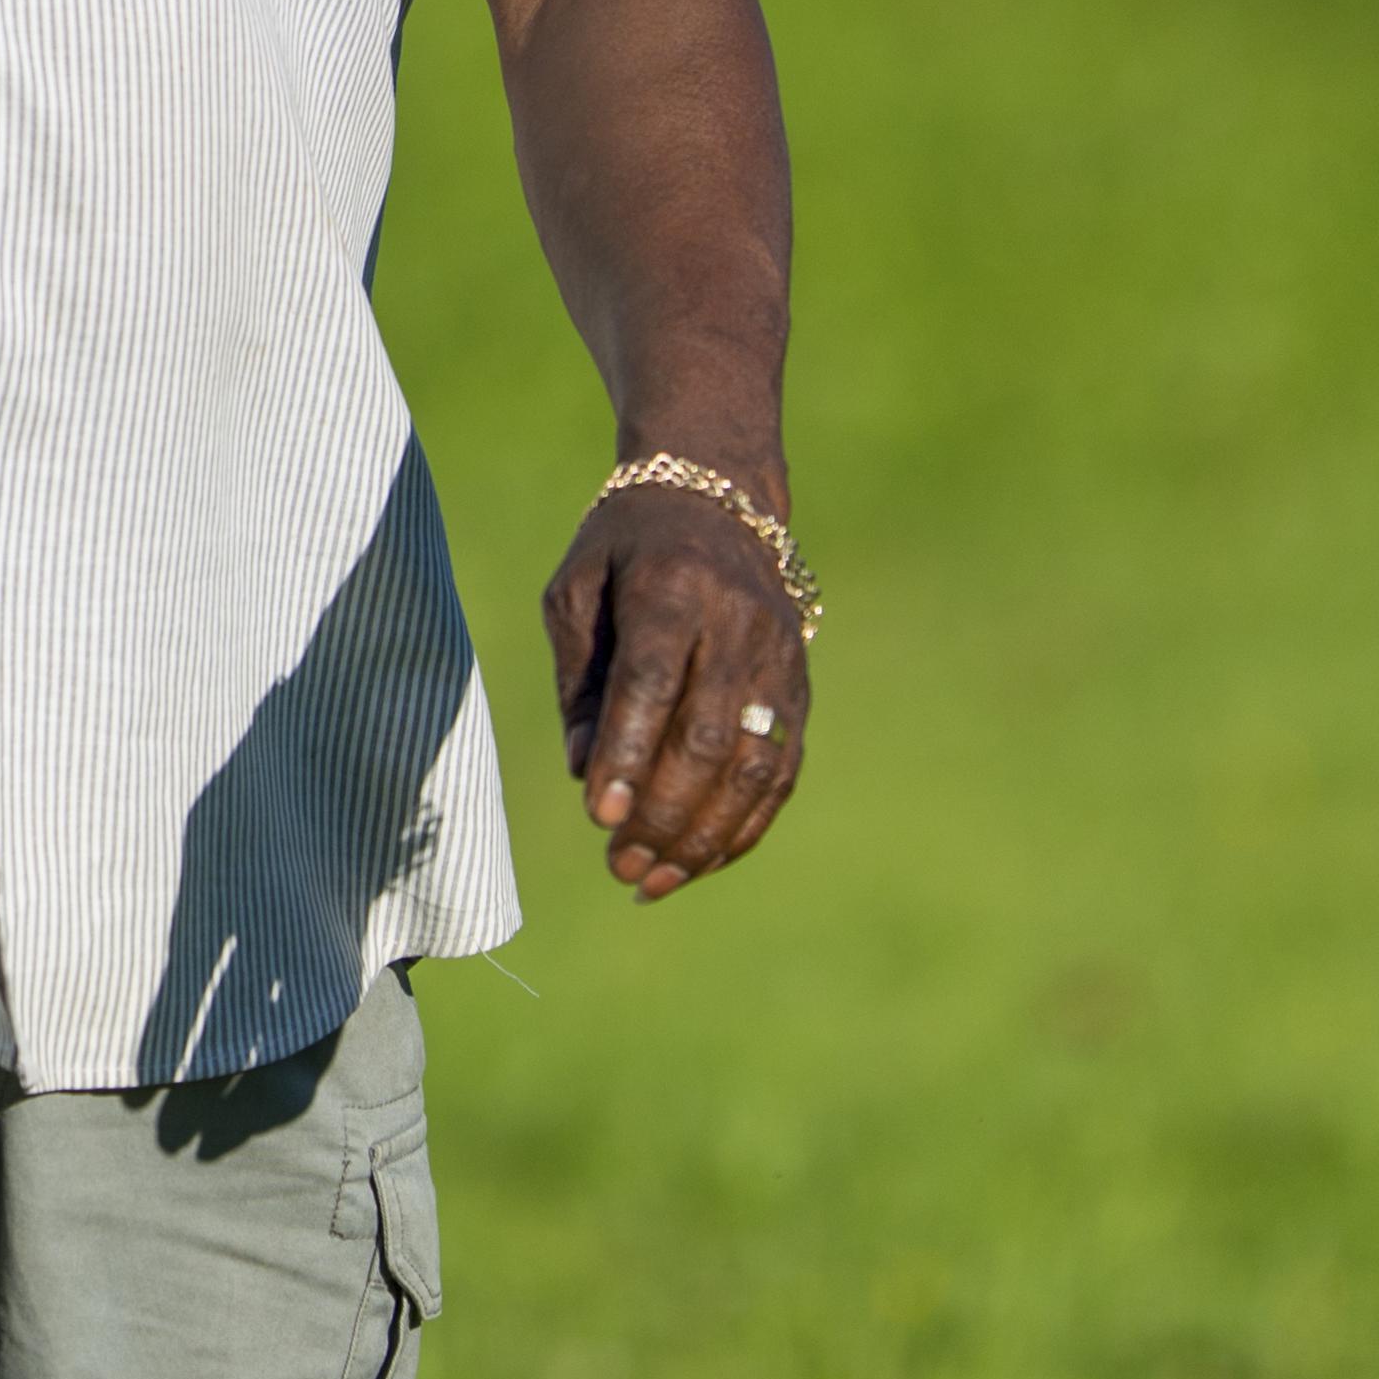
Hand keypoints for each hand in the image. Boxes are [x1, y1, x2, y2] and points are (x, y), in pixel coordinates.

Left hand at [545, 477, 811, 900]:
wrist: (720, 496)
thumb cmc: (625, 549)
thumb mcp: (578, 589)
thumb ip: (582, 680)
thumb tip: (584, 772)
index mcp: (673, 589)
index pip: (654, 684)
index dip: (629, 755)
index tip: (599, 816)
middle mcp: (739, 627)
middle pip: (709, 738)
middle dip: (664, 814)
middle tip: (618, 865)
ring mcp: (781, 662)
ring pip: (755, 767)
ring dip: (705, 836)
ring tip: (651, 881)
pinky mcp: (801, 690)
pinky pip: (782, 771)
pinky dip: (744, 825)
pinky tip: (701, 863)